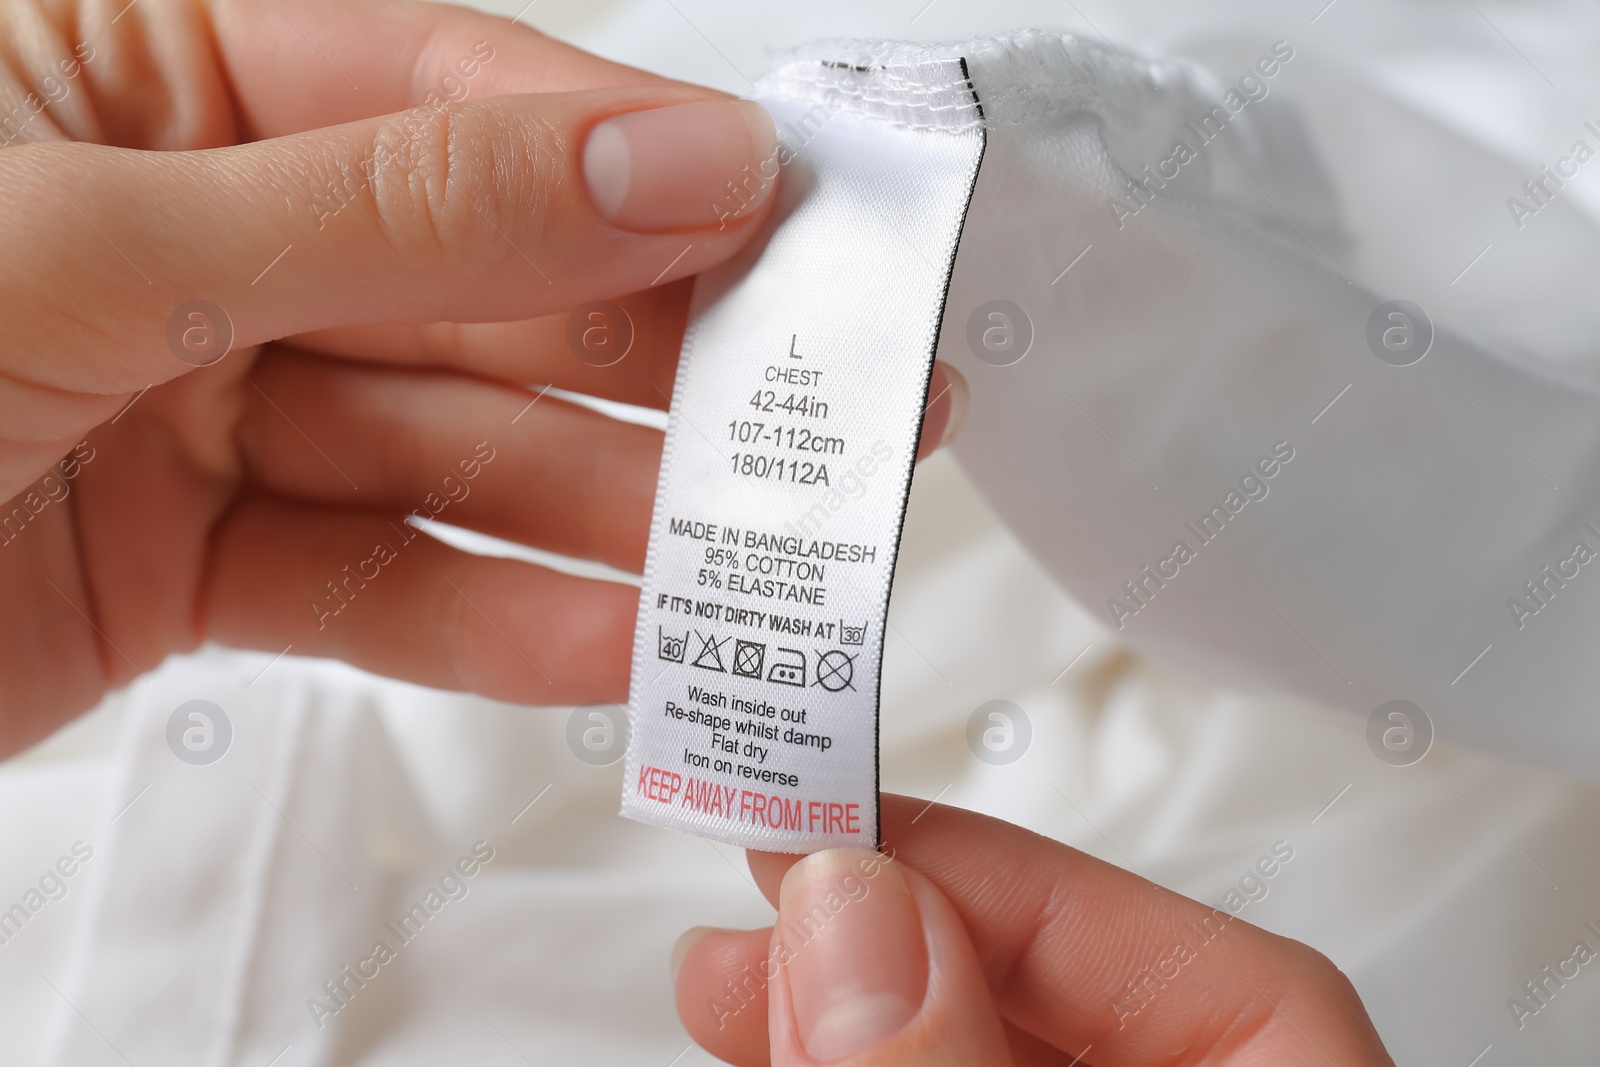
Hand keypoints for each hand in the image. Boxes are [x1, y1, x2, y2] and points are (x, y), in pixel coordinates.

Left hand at [0, 0, 966, 754]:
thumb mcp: (80, 242)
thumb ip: (389, 203)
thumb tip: (641, 159)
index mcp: (134, 64)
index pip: (447, 85)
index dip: (629, 153)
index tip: (785, 211)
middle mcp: (183, 224)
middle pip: (482, 278)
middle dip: (655, 349)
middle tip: (813, 405)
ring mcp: (193, 397)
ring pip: (450, 444)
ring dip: (598, 511)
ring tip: (734, 554)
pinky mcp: (189, 557)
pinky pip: (376, 576)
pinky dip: (488, 620)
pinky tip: (602, 639)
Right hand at [672, 795, 1393, 1065]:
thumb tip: (859, 926)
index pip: (1224, 978)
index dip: (1026, 884)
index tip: (864, 844)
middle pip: (1076, 1012)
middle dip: (901, 942)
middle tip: (772, 889)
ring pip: (980, 1066)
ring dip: (847, 1012)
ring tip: (729, 976)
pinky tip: (776, 1042)